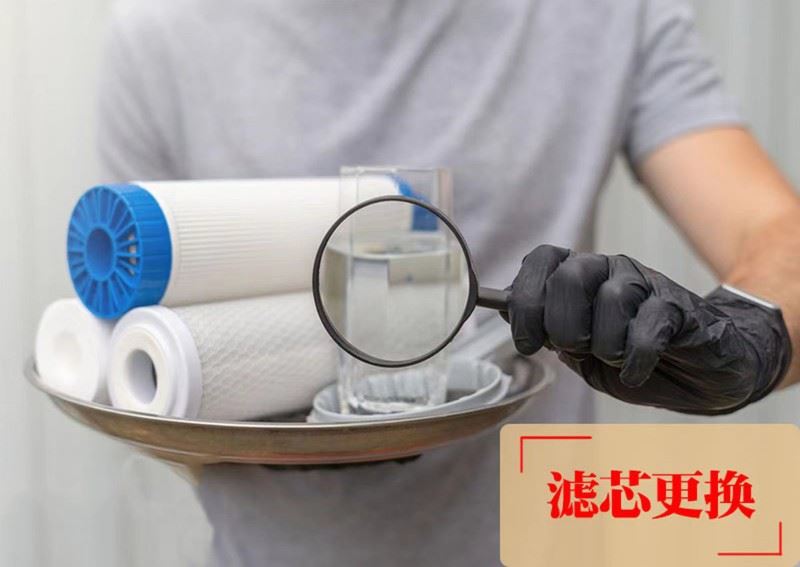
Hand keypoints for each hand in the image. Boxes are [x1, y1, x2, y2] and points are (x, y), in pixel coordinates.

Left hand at [505, 245, 791, 413]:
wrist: (704, 368)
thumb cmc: (636, 357)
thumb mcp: (582, 353)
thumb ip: (550, 333)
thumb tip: (511, 315)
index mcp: (582, 276)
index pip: (542, 259)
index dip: (525, 300)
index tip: (528, 342)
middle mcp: (612, 271)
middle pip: (570, 275)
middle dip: (564, 325)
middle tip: (579, 350)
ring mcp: (647, 286)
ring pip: (611, 298)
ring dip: (605, 345)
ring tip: (615, 360)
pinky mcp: (680, 309)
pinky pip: (650, 326)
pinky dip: (635, 358)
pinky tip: (634, 373)